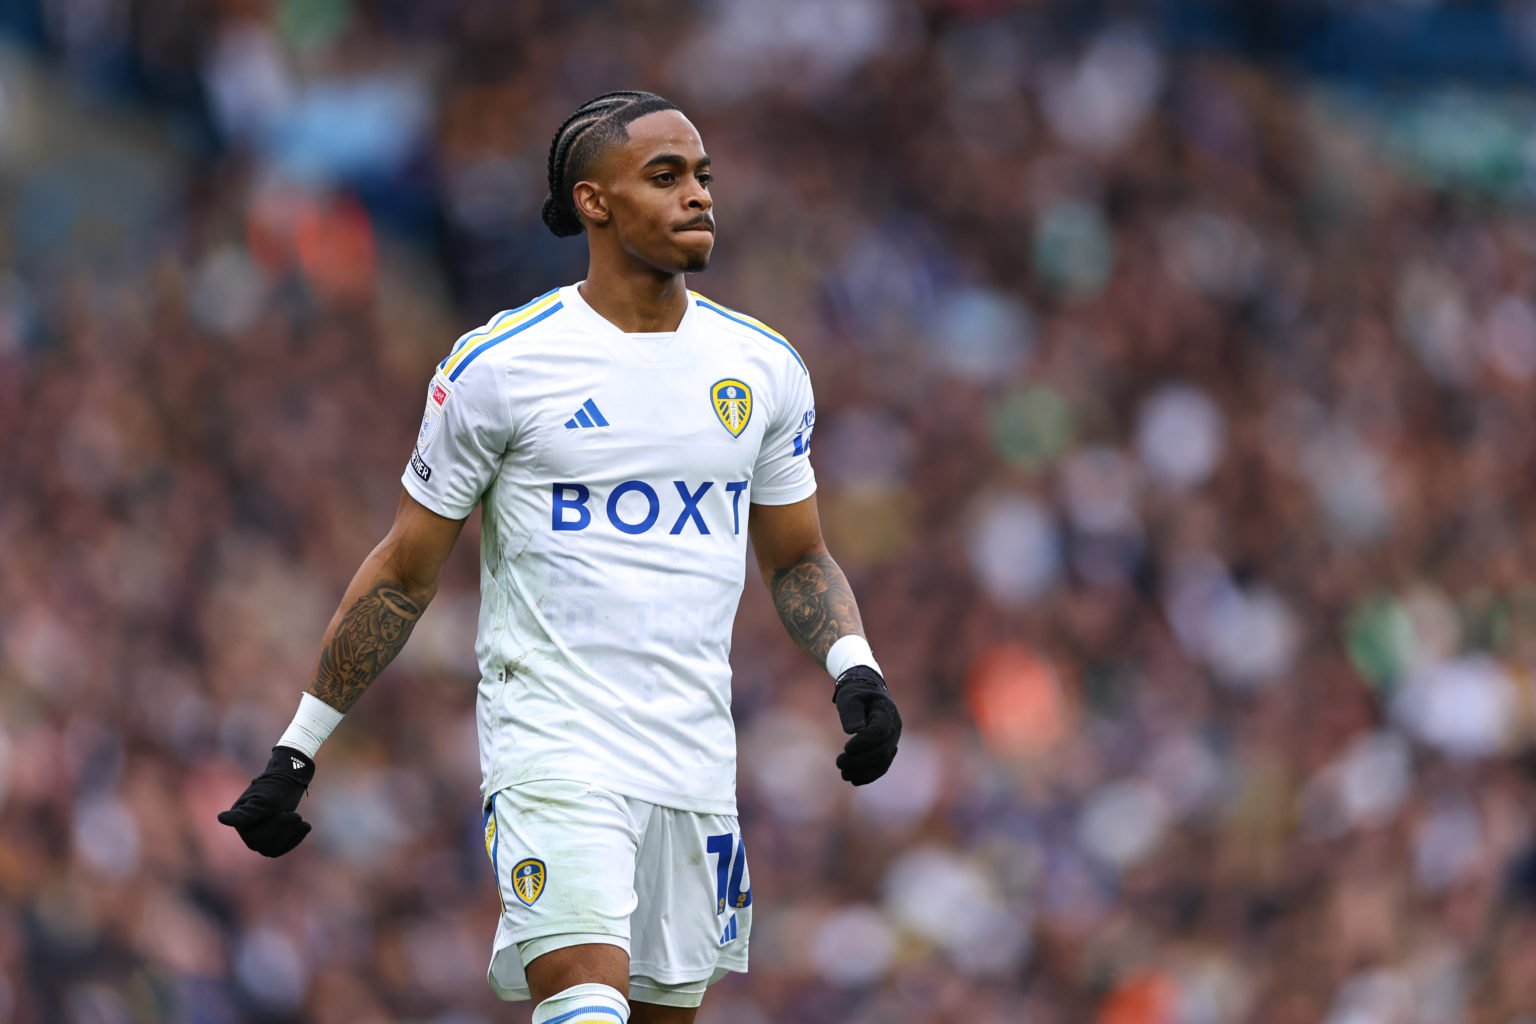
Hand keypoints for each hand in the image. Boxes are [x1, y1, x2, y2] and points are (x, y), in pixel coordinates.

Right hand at [217, 746, 315, 856]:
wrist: (287, 779)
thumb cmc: (274, 786)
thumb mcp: (263, 800)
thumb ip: (246, 813)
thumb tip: (221, 819)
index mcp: (239, 821)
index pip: (255, 837)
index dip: (273, 828)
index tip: (285, 814)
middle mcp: (246, 832)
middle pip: (264, 845)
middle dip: (283, 831)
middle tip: (296, 814)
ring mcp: (259, 836)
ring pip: (274, 849)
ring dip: (290, 835)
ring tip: (299, 817)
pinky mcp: (273, 838)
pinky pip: (282, 848)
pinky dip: (296, 838)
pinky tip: (305, 826)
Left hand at [832, 666, 900, 784]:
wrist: (866, 694)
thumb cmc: (855, 695)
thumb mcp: (849, 698)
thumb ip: (851, 713)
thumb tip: (853, 731)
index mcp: (886, 712)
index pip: (880, 732)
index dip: (864, 743)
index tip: (845, 748)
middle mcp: (894, 728)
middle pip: (881, 750)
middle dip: (859, 760)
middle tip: (839, 763)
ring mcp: (893, 740)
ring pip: (883, 761)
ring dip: (863, 771)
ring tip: (843, 774)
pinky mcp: (887, 750)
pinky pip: (882, 766)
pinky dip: (869, 775)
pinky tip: (854, 780)